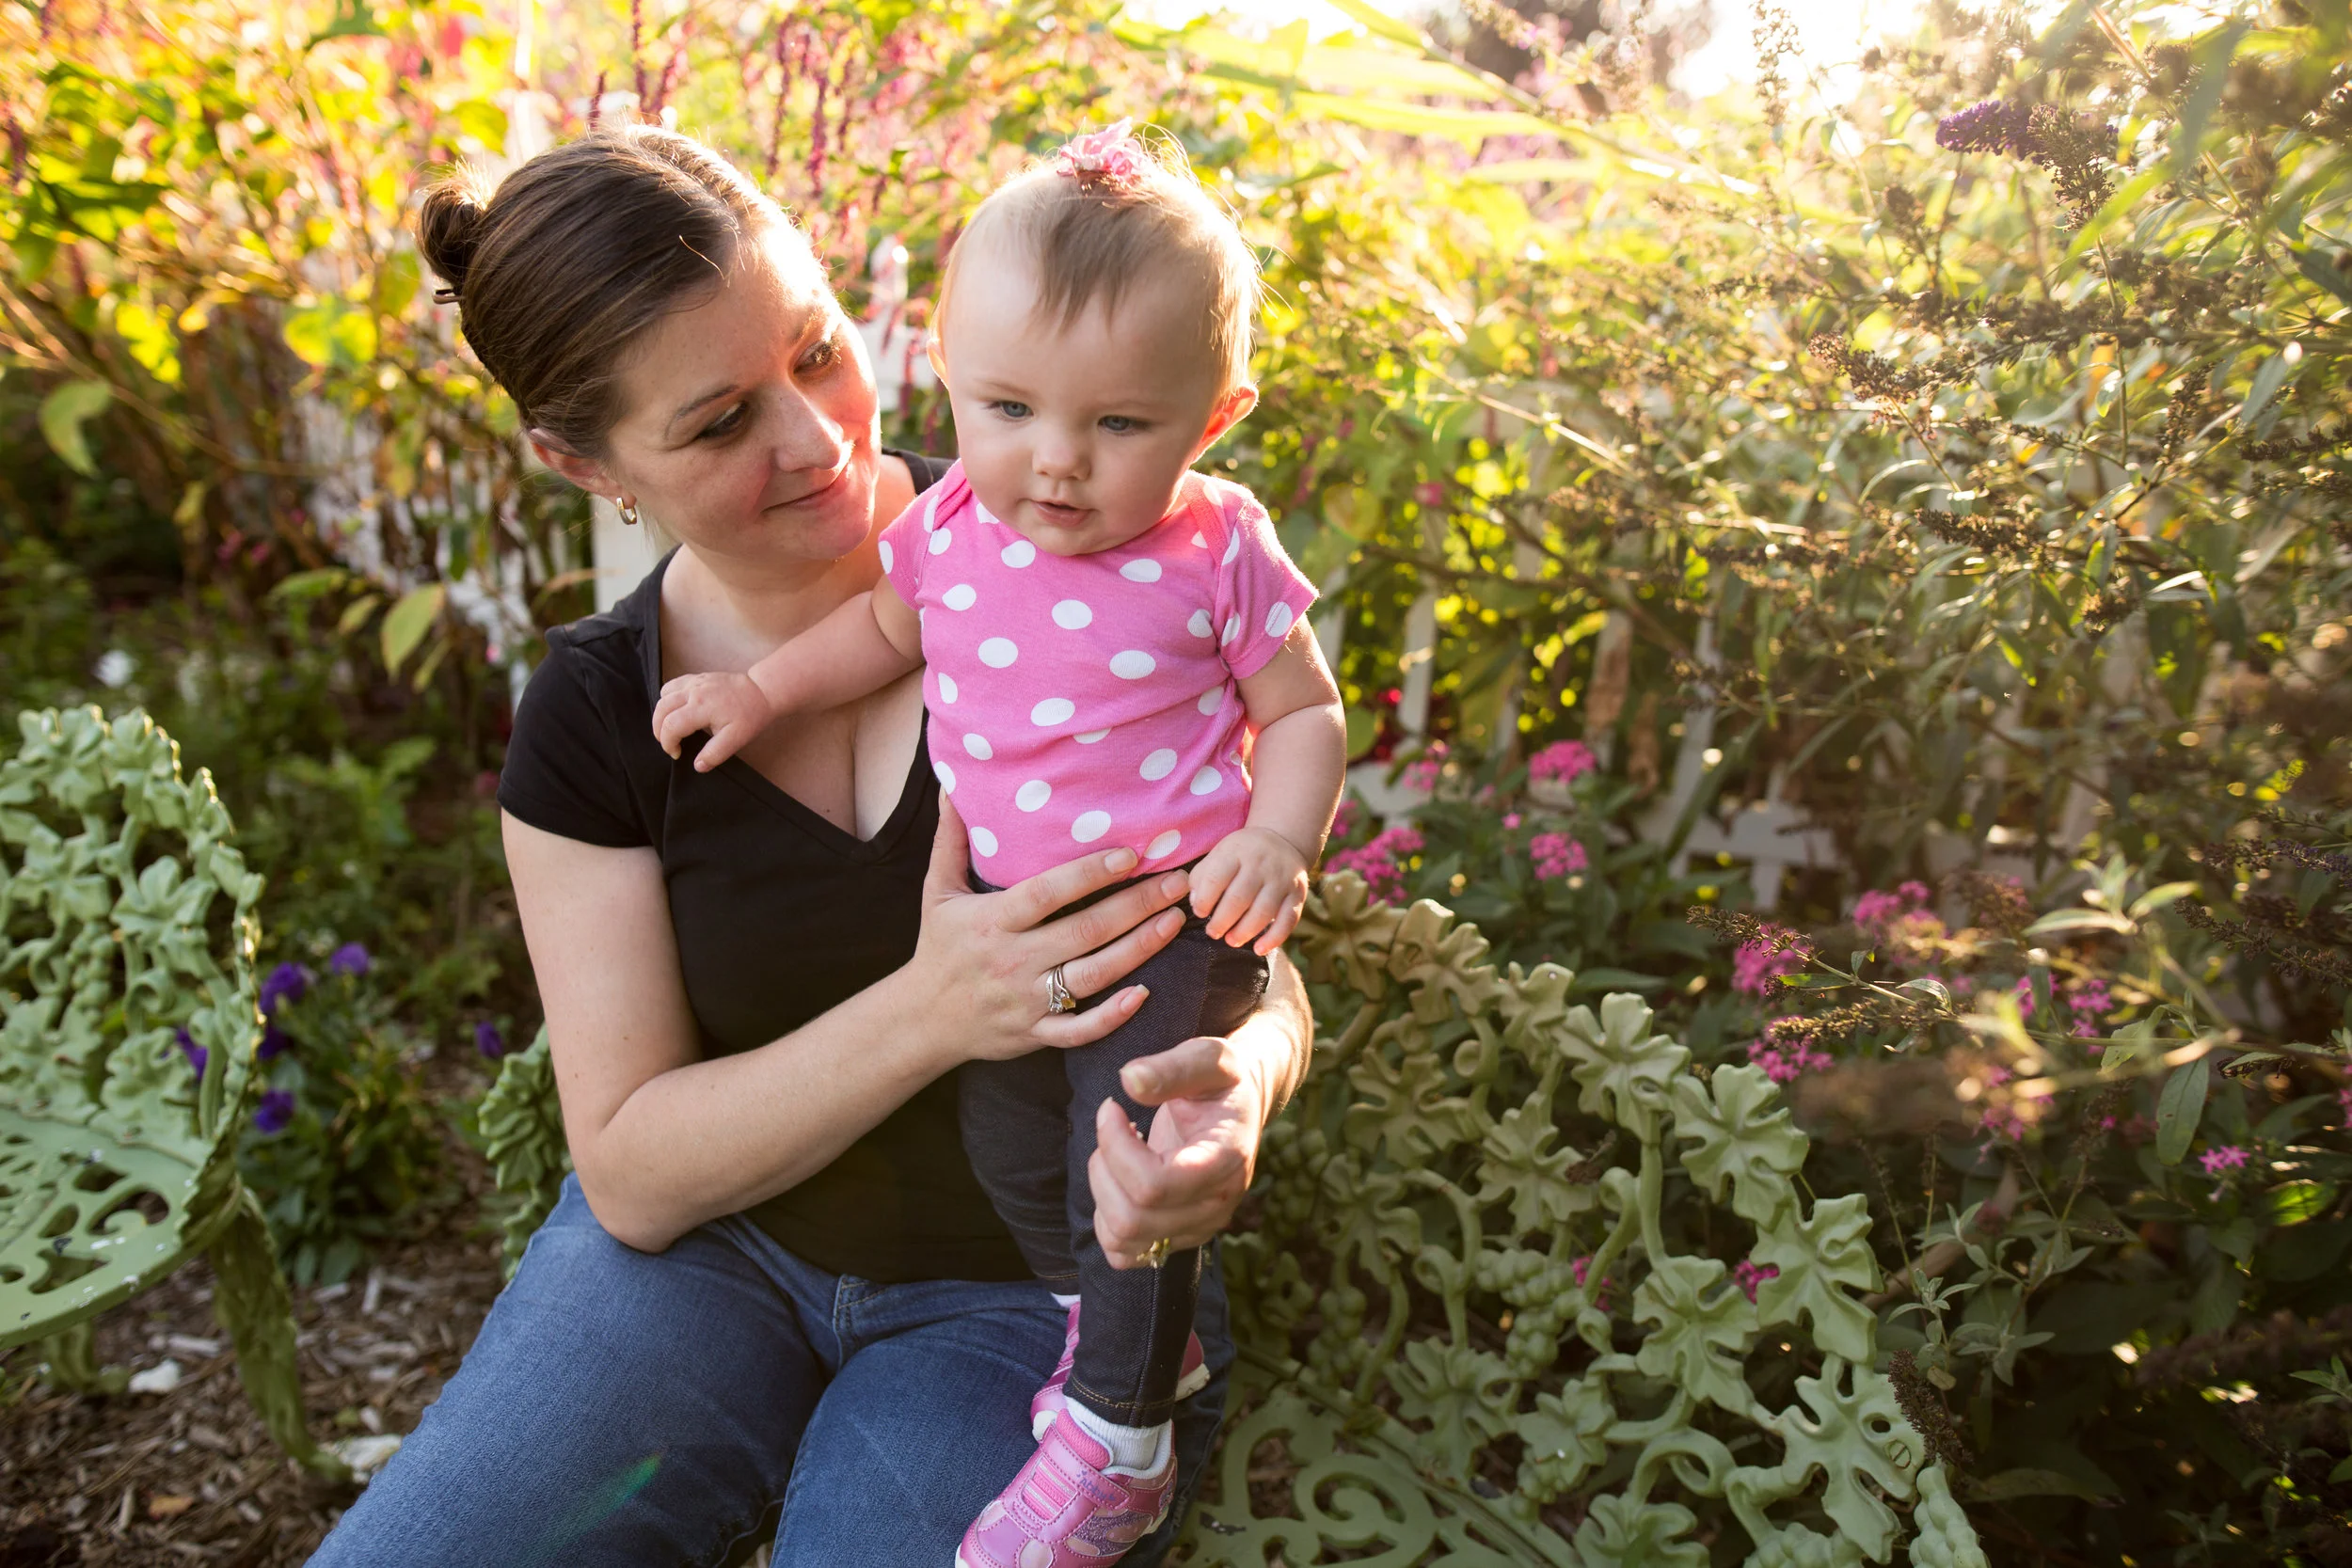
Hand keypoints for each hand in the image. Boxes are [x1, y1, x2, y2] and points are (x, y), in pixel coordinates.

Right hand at [652, 672, 774, 770]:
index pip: (670, 726)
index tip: (677, 753)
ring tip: (671, 729)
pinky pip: (672, 686)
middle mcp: (693, 691)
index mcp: (701, 707)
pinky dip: (668, 699)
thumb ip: (715, 754)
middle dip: (659, 731)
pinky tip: (677, 711)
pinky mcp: (696, 677)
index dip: (668, 744)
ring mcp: (694, 682)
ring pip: (663, 696)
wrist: (761, 692)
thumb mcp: (736, 740)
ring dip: (661, 714)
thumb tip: (698, 766)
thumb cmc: (750, 715)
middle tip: (670, 744)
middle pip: (661, 710)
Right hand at [906, 799, 1191, 1062]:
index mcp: (992, 922)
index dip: (1089, 874)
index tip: (1130, 855)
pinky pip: (1079, 1030)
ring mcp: (1027, 1000)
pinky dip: (1111, 1017)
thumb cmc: (939, 947)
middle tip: (1177, 883)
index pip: (1047, 893)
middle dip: (1136, 905)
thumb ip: (951, 840)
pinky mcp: (1036, 1033)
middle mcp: (1013, 960)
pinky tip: (1144, 993)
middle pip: (1084, 931)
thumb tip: (954, 788)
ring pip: (1092, 975)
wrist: (921, 1019)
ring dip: (1139, 949)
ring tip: (1174, 920)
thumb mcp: (937, 892)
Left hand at [1089, 1035, 1264, 1267]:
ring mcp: (1197, 1228)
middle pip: (1132, 1218)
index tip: (1111, 1107)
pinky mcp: (1177, 1239)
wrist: (1239, 1106)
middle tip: (1113, 1127)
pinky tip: (1120, 1181)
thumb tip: (1128, 1080)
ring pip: (1121, 1238)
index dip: (1116, 1147)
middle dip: (1105, 1167)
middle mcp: (1216, 1205)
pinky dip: (1106, 1220)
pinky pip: (1122, 1254)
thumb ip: (1172, 1067)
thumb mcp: (1206, 1057)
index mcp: (1225, 1161)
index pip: (1155, 1185)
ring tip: (1118, 1151)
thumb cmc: (1220, 1080)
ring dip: (1102, 1190)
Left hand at [1187, 826, 1310, 953]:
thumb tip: (1196, 905)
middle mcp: (1261, 863)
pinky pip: (1288, 920)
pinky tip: (1259, 949)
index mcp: (1236, 851)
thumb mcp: (1219, 853)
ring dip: (1244, 932)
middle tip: (1213, 932)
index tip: (1199, 912)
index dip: (1204, 900)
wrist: (1282, 839)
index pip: (1215, 878)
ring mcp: (1282, 878)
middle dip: (1222, 921)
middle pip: (1239, 898)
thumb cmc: (1241, 854)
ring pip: (1263, 912)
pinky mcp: (1298, 893)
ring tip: (1231, 941)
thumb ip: (1202, 876)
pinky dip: (1274, 939)